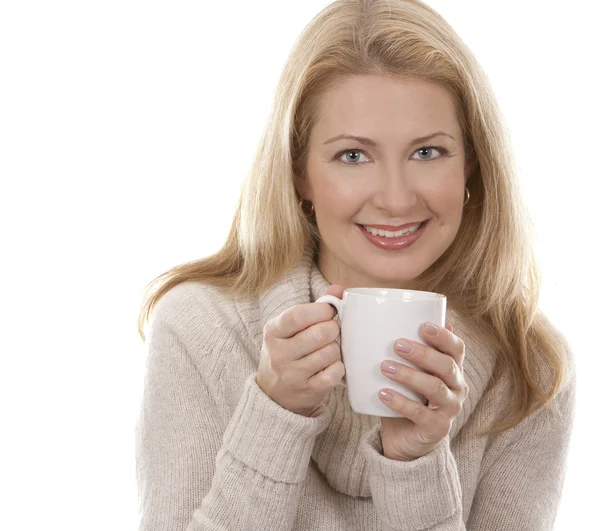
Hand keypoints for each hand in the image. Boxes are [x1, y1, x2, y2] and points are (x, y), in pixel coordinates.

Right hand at [256, 284, 345, 416]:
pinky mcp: (307, 391)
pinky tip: (331, 366)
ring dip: (336, 349)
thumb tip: (338, 289)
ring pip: (330, 353)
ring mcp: (292, 374)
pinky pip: (334, 374)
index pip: (298, 315)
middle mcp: (279, 353)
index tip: (329, 311)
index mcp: (273, 332)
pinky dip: (338, 367)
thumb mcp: (290, 328)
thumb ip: (314, 307)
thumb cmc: (287, 352)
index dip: (321, 310)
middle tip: (332, 331)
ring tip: (329, 349)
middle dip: (333, 329)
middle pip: (320, 334)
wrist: (274, 394)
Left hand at [378, 322, 468, 460]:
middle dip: (423, 353)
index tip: (423, 325)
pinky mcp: (437, 429)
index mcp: (452, 368)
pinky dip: (401, 402)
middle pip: (447, 365)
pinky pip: (421, 414)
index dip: (444, 335)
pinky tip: (383, 393)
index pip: (457, 348)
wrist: (405, 438)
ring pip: (435, 388)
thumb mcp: (407, 371)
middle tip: (397, 344)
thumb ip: (402, 350)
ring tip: (385, 367)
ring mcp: (450, 409)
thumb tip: (382, 318)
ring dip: (409, 375)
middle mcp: (457, 387)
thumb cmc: (406, 395)